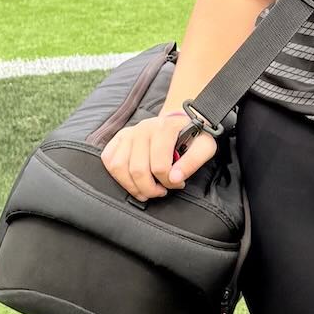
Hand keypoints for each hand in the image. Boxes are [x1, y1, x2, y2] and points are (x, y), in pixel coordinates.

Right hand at [100, 110, 216, 201]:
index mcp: (165, 128)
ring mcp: (129, 132)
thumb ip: (193, 162)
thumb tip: (175, 179)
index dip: (169, 182)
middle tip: (161, 191)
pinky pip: (108, 159)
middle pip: (137, 170)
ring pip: (119, 167)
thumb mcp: (204, 147)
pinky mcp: (119, 138)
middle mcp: (144, 128)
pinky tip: (132, 180)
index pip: (159, 166)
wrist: (180, 122)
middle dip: (150, 189)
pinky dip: (117, 175)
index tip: (178, 184)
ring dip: (132, 186)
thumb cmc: (193, 136)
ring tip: (146, 190)